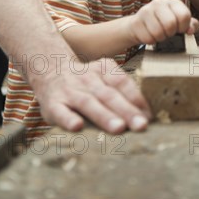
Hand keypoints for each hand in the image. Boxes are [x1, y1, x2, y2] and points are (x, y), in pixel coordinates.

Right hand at [34, 57, 151, 133]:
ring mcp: (70, 91)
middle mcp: (88, 78)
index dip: (136, 98)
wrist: (48, 70)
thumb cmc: (85, 82)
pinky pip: (61, 112)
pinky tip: (77, 127)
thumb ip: (121, 93)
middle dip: (126, 110)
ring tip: (119, 128)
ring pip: (88, 103)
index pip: (122, 82)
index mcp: (103, 69)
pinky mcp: (53, 104)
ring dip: (104, 116)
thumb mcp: (103, 77)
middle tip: (141, 125)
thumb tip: (146, 116)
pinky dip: (68, 119)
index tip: (149, 116)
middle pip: (109, 94)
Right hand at [131, 0, 198, 44]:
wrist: (139, 26)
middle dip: (170, 33)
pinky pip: (148, 38)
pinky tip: (149, 34)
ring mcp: (146, 10)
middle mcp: (158, 2)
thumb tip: (190, 30)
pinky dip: (150, 41)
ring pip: (158, 32)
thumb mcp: (179, 22)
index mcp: (172, 1)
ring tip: (158, 33)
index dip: (183, 27)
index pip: (184, 15)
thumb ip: (191, 25)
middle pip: (170, 24)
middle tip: (167, 32)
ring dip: (160, 38)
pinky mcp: (136, 21)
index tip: (179, 29)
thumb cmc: (163, 24)